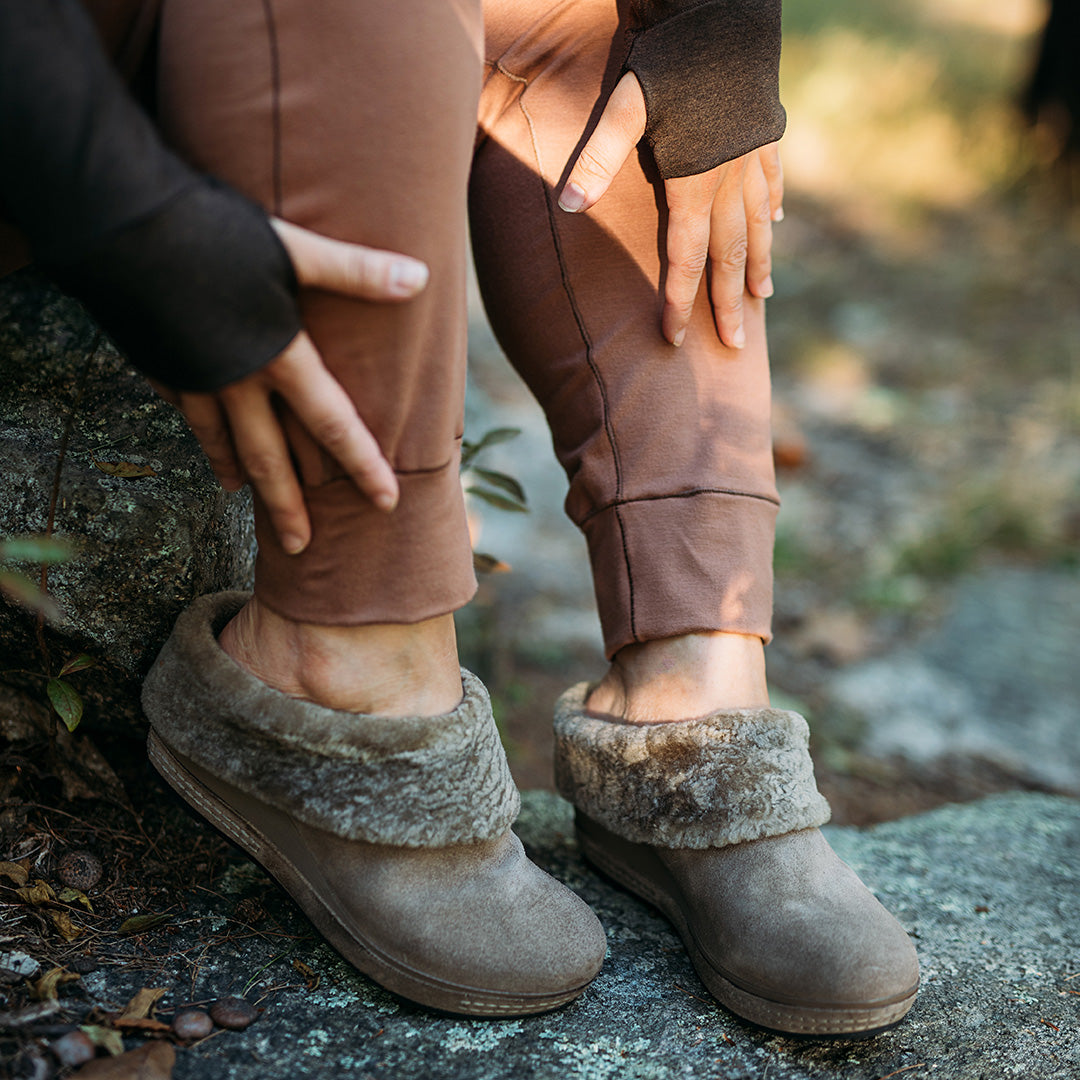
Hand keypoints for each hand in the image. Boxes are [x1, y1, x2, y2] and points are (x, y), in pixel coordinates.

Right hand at [153, 219, 428, 554]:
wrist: (115, 222)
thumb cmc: (214, 232)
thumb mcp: (293, 248)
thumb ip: (355, 271)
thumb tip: (422, 278)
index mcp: (279, 360)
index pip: (334, 426)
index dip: (363, 465)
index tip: (386, 503)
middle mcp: (235, 381)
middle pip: (268, 458)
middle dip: (286, 506)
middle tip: (301, 547)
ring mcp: (190, 377)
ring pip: (216, 439)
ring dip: (233, 471)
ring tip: (238, 495)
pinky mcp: (155, 361)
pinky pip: (178, 407)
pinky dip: (192, 427)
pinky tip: (195, 433)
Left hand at [558, 72, 783, 349]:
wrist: (722, 11)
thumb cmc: (671, 60)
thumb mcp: (625, 106)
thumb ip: (597, 159)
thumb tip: (567, 206)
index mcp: (693, 186)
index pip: (686, 261)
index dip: (680, 303)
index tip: (675, 339)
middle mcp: (728, 181)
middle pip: (729, 256)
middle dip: (727, 304)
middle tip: (735, 346)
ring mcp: (753, 159)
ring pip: (757, 225)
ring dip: (758, 264)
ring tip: (761, 297)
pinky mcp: (766, 134)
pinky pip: (771, 181)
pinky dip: (773, 207)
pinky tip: (777, 222)